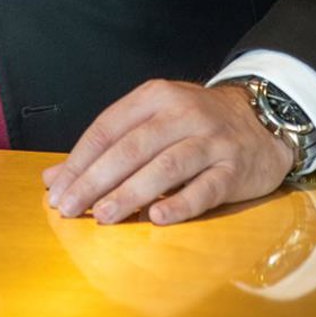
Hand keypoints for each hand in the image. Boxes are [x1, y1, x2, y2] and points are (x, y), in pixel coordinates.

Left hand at [42, 79, 294, 225]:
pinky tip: (157, 219)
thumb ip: (106, 147)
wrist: (262, 121)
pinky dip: (180, 203)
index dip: (80, 159)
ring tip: (102, 216)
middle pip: (132, 147)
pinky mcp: (234, 168)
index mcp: (155, 97)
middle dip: (95, 179)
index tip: (56, 190)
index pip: (108, 127)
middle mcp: (182, 113)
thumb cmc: (194, 125)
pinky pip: (205, 188)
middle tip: (69, 207)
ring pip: (165, 167)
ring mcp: (211, 140)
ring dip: (130, 193)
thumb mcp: (151, 122)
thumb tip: (53, 179)